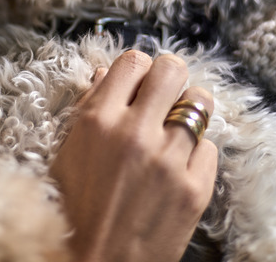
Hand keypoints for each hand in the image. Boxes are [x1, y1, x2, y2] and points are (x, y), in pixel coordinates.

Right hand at [49, 51, 217, 261]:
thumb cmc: (72, 215)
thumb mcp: (66, 155)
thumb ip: (89, 109)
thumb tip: (107, 74)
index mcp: (98, 121)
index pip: (134, 61)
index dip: (139, 70)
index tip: (140, 83)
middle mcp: (135, 133)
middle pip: (172, 69)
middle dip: (169, 78)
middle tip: (164, 96)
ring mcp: (169, 161)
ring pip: (201, 101)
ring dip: (190, 109)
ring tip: (177, 127)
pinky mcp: (195, 189)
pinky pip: (209, 147)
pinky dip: (196, 152)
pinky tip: (179, 167)